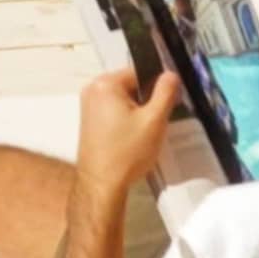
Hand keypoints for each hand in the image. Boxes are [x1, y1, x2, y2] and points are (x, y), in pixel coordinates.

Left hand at [76, 68, 180, 194]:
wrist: (101, 184)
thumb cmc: (128, 151)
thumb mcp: (154, 121)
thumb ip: (165, 93)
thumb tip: (171, 74)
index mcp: (106, 83)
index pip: (140, 73)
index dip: (157, 88)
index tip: (166, 108)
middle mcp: (92, 88)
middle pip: (130, 85)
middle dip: (146, 101)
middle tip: (156, 124)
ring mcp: (88, 104)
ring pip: (123, 99)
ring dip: (137, 112)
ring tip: (145, 133)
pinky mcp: (89, 120)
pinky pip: (113, 110)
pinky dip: (126, 119)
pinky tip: (133, 138)